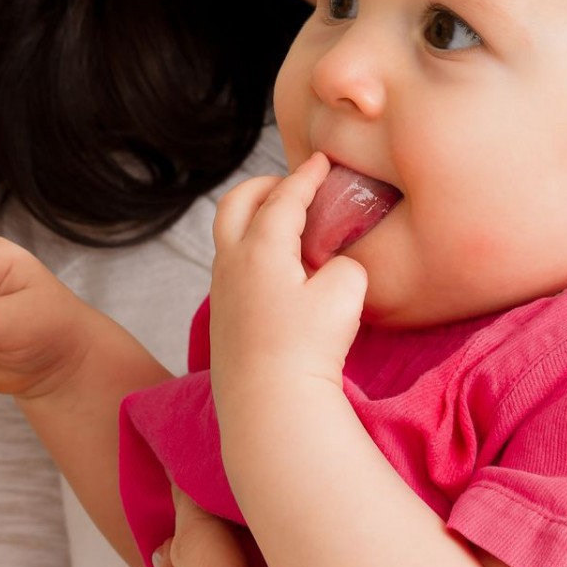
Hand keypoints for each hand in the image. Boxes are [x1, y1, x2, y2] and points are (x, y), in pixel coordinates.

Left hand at [210, 154, 365, 409]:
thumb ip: (346, 267)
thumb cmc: (307, 348)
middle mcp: (231, 262)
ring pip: (228, 236)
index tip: (322, 162)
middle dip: (262, 186)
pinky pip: (230, 267)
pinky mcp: (222, 319)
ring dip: (252, 219)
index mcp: (260, 247)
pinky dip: (249, 250)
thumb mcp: (345, 294)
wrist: (267, 405)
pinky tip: (274, 270)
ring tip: (281, 224)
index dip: (306, 177)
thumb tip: (334, 270)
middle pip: (235, 204)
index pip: (284, 199)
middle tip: (289, 184)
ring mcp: (221, 291)